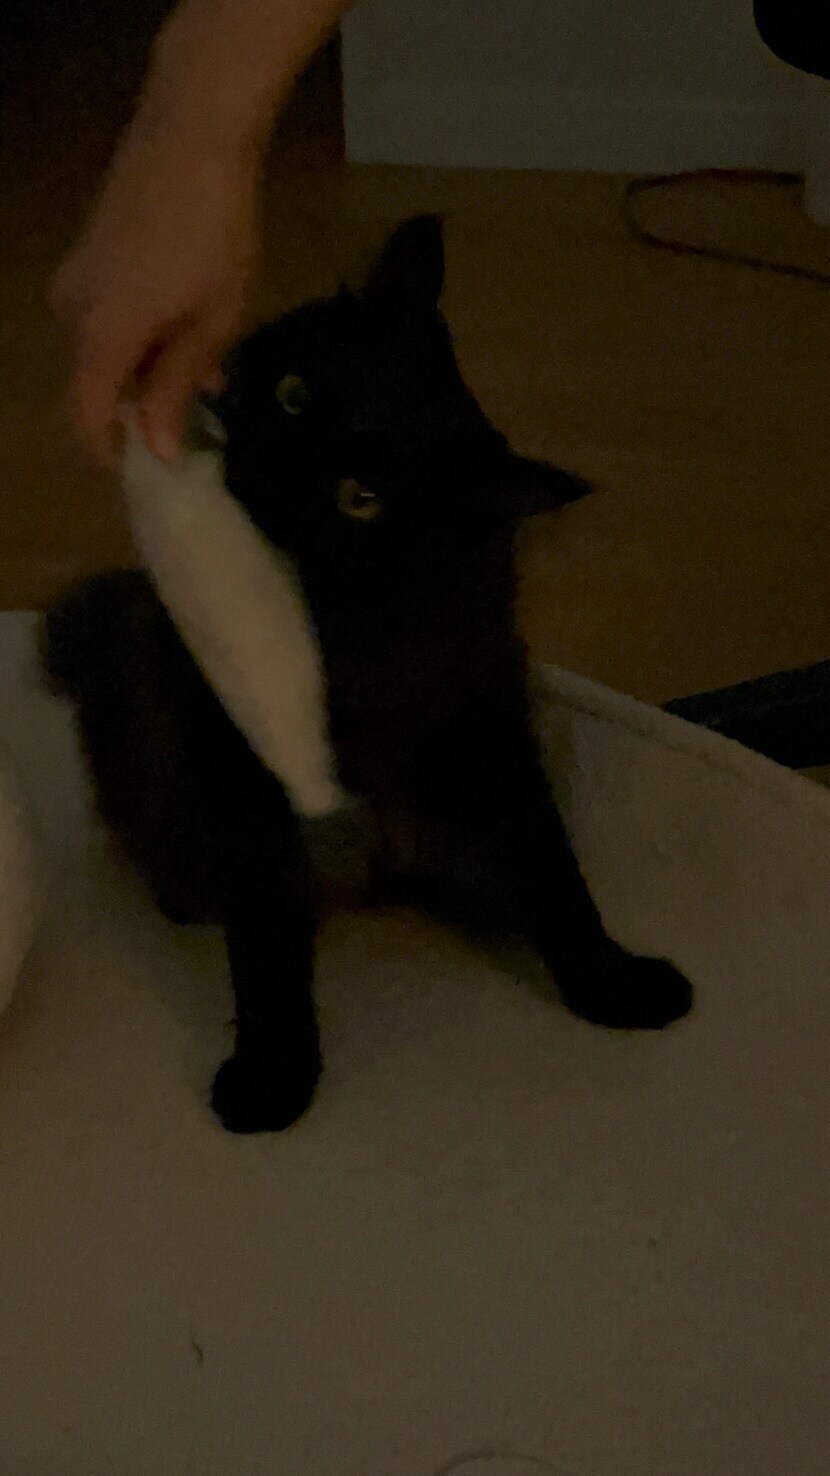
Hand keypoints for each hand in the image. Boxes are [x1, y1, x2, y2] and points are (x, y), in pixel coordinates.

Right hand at [52, 112, 260, 466]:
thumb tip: (156, 446)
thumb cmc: (213, 233)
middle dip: (145, 402)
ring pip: (107, 346)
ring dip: (150, 363)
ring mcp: (76, 275)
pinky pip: (109, 313)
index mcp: (100, 335)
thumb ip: (178, 386)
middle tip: (203, 404)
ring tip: (209, 360)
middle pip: (98, 381)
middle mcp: (72, 310)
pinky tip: (191, 320)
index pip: (87, 417)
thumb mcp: (212, 321)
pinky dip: (144, 330)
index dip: (114, 450)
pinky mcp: (88, 252)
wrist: (192, 131)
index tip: (154, 465)